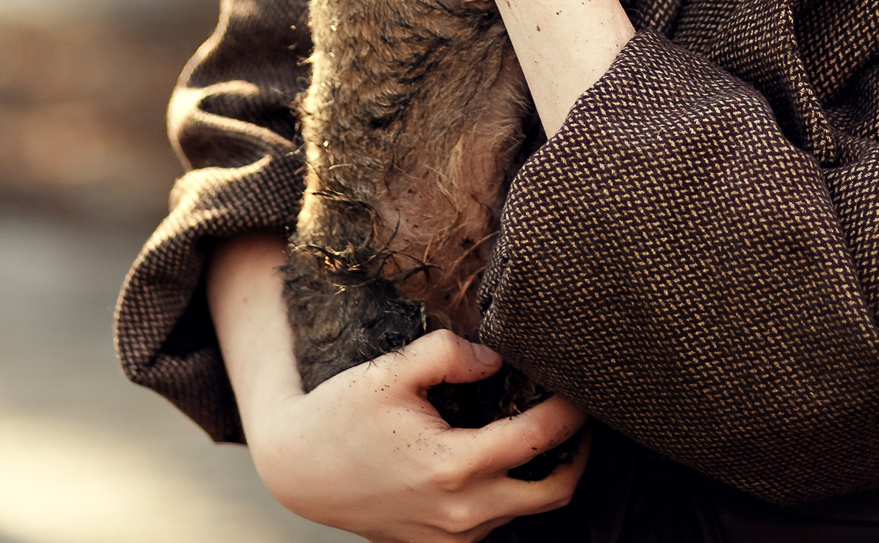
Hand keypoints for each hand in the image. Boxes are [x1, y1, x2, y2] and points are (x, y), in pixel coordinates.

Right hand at [245, 329, 590, 541]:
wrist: (299, 472)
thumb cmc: (342, 416)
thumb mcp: (389, 371)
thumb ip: (448, 353)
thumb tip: (497, 358)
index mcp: (453, 466)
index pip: (539, 439)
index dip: (569, 410)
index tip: (579, 386)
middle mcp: (461, 513)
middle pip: (554, 491)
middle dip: (576, 453)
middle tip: (577, 417)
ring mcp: (453, 537)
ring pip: (526, 509)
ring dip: (542, 473)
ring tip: (536, 430)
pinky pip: (497, 522)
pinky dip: (510, 492)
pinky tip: (498, 458)